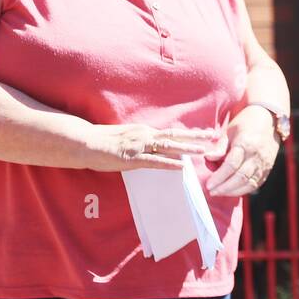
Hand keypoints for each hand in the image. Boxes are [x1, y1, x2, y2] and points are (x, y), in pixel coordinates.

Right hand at [88, 123, 222, 171]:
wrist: (85, 142)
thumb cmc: (104, 141)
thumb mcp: (127, 137)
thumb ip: (142, 140)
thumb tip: (154, 145)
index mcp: (144, 131)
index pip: (171, 132)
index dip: (188, 133)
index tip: (205, 133)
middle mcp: (145, 135)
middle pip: (174, 135)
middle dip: (194, 136)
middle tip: (213, 136)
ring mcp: (139, 146)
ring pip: (168, 147)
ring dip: (186, 149)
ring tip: (202, 152)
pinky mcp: (132, 158)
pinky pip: (154, 162)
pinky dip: (169, 164)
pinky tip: (182, 167)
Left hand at [205, 106, 281, 196]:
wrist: (269, 119)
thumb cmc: (246, 123)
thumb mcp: (229, 131)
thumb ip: (220, 147)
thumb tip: (208, 159)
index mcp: (246, 144)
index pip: (231, 165)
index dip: (219, 177)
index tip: (208, 184)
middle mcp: (257, 155)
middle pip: (240, 177)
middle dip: (224, 188)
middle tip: (212, 191)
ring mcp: (264, 163)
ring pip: (249, 183)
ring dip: (233, 191)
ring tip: (220, 192)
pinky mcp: (268, 168)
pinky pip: (256, 184)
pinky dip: (244, 189)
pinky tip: (233, 190)